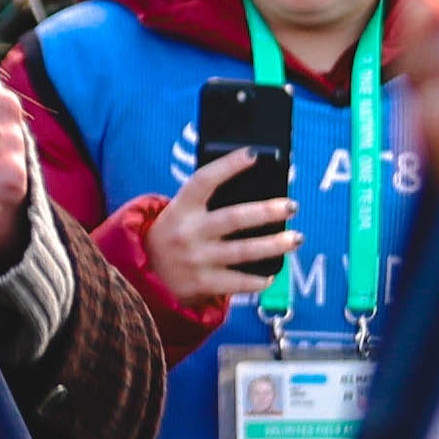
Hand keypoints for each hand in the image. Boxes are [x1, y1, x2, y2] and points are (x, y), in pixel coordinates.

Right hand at [145, 155, 294, 312]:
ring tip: (295, 238)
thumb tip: (254, 191)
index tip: (253, 154)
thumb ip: (207, 203)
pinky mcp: (202, 284)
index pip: (204, 180)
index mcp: (181, 208)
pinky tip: (272, 275)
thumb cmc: (173, 237)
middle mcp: (188, 233)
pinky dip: (257, 280)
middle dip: (266, 211)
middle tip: (291, 205)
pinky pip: (237, 282)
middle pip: (233, 218)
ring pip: (242, 251)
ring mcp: (195, 260)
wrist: (143, 278)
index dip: (228, 165)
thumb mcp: (180, 214)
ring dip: (273, 244)